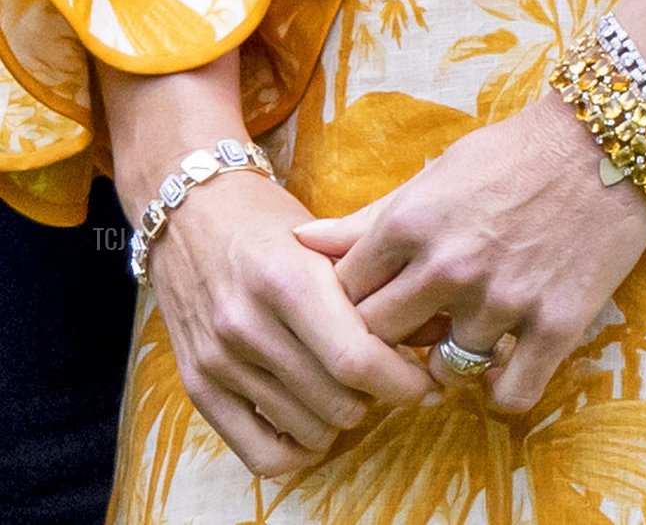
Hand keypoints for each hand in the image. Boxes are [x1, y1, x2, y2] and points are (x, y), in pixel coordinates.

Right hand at [97, 53, 437, 477]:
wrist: (187, 211)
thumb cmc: (267, 221)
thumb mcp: (327, 240)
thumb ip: (378, 288)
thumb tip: (436, 337)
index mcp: (286, 280)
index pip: (358, 360)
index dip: (406, 383)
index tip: (427, 384)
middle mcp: (247, 325)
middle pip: (340, 402)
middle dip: (379, 397)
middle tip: (382, 376)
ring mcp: (218, 360)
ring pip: (311, 430)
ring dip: (343, 417)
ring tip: (346, 387)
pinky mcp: (196, 386)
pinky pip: (262, 455)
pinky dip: (300, 450)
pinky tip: (314, 422)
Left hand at [294, 94, 645, 412]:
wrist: (602, 141)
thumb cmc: (508, 156)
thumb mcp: (429, 178)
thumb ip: (364, 219)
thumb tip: (299, 240)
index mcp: (408, 225)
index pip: (345, 296)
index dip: (352, 308)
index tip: (373, 308)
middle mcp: (448, 267)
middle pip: (380, 340)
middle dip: (386, 342)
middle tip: (409, 335)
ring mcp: (503, 299)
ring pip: (444, 373)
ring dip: (446, 365)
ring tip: (463, 340)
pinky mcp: (557, 324)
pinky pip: (511, 394)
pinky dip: (502, 391)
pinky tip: (504, 367)